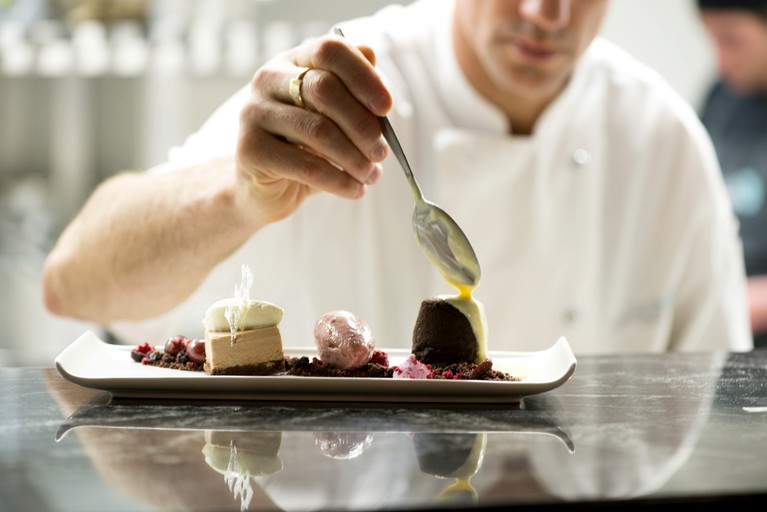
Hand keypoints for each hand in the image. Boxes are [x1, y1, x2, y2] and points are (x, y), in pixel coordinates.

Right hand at [236, 34, 392, 225]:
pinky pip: (307, 166)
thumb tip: (382, 93)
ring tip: (371, 175)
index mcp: (293, 61)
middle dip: (362, 125)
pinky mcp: (250, 150)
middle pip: (325, 89)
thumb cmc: (306, 148)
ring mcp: (254, 113)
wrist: (264, 187)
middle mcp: (268, 79)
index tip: (386, 107)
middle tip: (381, 152)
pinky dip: (339, 181)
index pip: (330, 50)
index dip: (363, 76)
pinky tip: (355, 190)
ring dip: (355, 158)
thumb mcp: (334, 119)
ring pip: (318, 130)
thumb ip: (356, 99)